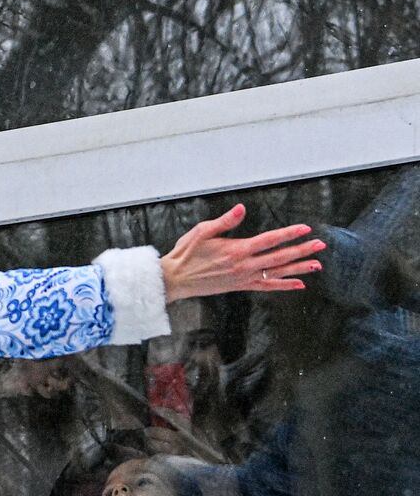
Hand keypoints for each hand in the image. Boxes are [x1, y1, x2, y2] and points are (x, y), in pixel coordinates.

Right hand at [159, 204, 324, 302]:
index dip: (288, 234)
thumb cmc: (186, 254)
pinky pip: (267, 286)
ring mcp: (244, 277)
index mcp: (236, 249)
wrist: (176, 279)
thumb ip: (225, 220)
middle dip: (301, 250)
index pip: (269, 240)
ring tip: (317, 264)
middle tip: (320, 244)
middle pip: (279, 257)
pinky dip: (284, 285)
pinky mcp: (240, 286)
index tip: (304, 228)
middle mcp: (244, 265)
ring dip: (298, 268)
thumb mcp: (202, 231)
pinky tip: (298, 284)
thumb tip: (242, 209)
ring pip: (277, 273)